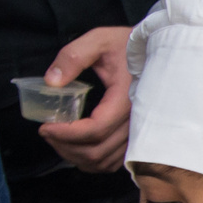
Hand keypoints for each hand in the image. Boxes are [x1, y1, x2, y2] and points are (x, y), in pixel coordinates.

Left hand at [39, 25, 131, 172]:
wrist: (156, 50)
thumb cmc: (127, 45)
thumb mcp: (98, 40)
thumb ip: (73, 57)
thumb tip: (52, 81)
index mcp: (126, 100)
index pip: (95, 130)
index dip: (66, 134)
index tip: (45, 126)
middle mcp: (135, 121)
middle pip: (97, 151)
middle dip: (65, 147)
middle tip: (46, 132)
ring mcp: (138, 132)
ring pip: (104, 161)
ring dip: (77, 156)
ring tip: (58, 140)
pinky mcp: (136, 137)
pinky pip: (114, 161)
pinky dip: (92, 161)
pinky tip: (78, 147)